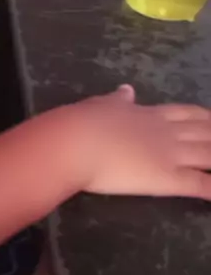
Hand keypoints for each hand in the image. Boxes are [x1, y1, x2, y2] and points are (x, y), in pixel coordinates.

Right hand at [64, 86, 210, 199]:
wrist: (76, 142)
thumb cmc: (82, 123)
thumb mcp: (101, 105)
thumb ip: (118, 100)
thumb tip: (127, 90)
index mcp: (149, 114)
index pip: (187, 113)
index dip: (206, 117)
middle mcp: (166, 132)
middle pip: (206, 131)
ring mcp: (170, 154)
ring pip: (209, 153)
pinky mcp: (168, 178)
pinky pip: (200, 184)